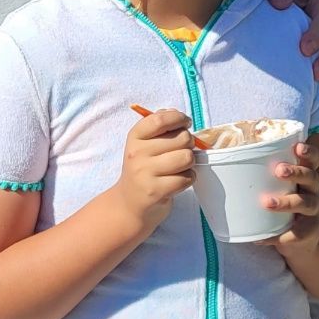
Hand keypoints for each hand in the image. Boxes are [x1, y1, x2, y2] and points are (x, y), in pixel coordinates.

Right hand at [111, 108, 196, 233]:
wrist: (128, 204)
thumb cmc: (143, 169)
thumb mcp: (143, 144)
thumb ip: (159, 126)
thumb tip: (177, 115)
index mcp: (135, 137)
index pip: (160, 119)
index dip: (178, 118)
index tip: (185, 123)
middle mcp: (137, 153)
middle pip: (181, 138)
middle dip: (188, 144)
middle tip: (181, 151)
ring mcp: (145, 173)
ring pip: (186, 158)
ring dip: (189, 163)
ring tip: (180, 167)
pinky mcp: (155, 192)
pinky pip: (186, 178)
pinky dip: (188, 179)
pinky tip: (178, 181)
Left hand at [269, 141, 318, 255]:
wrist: (302, 240)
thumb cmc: (282, 206)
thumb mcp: (277, 188)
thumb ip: (258, 176)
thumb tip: (214, 159)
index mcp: (304, 177)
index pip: (313, 160)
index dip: (308, 152)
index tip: (297, 146)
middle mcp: (311, 191)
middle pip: (311, 177)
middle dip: (296, 172)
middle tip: (278, 170)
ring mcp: (312, 212)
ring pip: (305, 203)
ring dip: (286, 202)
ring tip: (267, 203)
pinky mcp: (307, 233)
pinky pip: (293, 233)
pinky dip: (275, 235)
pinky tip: (260, 237)